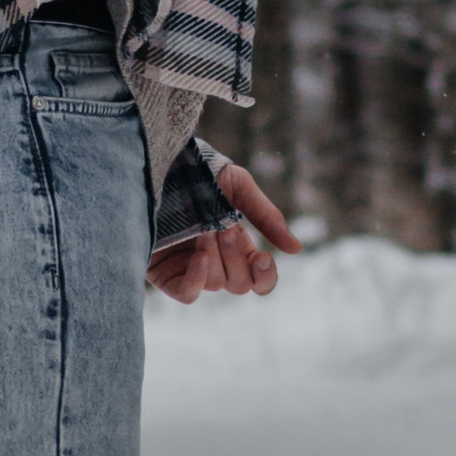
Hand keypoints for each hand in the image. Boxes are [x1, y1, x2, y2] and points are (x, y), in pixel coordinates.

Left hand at [147, 161, 303, 303]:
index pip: (259, 280)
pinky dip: (197, 279)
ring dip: (215, 255)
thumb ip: (267, 217)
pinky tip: (198, 255)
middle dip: (237, 256)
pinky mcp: (163, 273)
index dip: (265, 277)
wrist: (159, 162)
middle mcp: (215, 262)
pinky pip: (187, 293)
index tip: (263, 257)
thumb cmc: (200, 171)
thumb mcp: (239, 187)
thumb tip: (296, 249)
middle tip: (226, 227)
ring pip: (216, 283)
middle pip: (240, 284)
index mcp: (237, 246)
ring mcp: (189, 269)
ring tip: (202, 228)